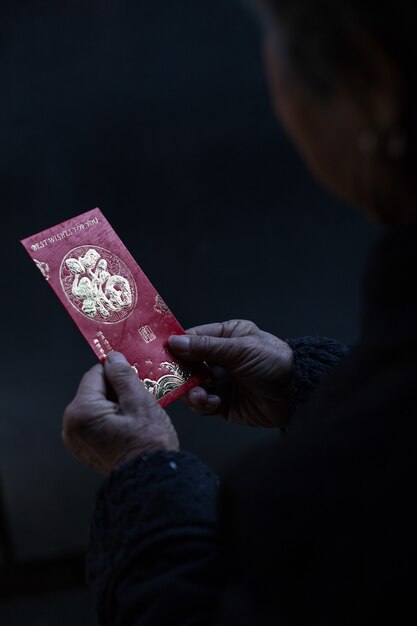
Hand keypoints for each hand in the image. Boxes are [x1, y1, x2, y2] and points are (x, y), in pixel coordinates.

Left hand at [62, 352, 178, 475]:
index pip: (95, 374)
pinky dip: (112, 418)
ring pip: (97, 405)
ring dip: (116, 403)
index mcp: (81, 412)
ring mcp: (76, 439)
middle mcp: (71, 425)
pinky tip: (130, 425)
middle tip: (141, 395)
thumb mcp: (140, 402)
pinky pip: (96, 421)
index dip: (117, 371)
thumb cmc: (147, 446)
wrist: (150, 483)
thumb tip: (113, 358)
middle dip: (117, 389)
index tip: (135, 373)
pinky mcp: (84, 448)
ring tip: (138, 413)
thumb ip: (123, 376)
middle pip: (94, 390)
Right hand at [168, 320, 293, 427]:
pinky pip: (204, 404)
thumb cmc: (274, 362)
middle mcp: (221, 358)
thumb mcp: (240, 349)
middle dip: (181, 373)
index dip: (176, 346)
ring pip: (192, 386)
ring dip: (192, 392)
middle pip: (188, 365)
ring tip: (201, 395)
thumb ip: (206, 347)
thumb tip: (174, 343)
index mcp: (226, 336)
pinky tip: (214, 402)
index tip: (159, 353)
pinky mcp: (224, 403)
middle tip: (173, 379)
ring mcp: (221, 381)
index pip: (193, 338)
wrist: (296, 393)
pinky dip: (204, 404)